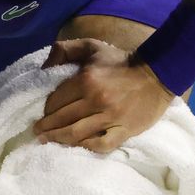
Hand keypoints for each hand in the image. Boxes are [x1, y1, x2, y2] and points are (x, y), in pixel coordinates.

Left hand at [34, 38, 173, 152]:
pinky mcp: (124, 130)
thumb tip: (44, 66)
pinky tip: (77, 147)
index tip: (42, 113)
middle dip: (46, 127)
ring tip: (48, 141)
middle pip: (63, 119)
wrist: (157, 73)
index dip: (46, 109)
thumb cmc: (121, 61)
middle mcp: (96, 100)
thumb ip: (66, 49)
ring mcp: (111, 117)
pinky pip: (101, 144)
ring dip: (58, 139)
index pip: (56, 101)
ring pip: (77, 134)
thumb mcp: (92, 47)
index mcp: (86, 80)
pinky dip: (86, 147)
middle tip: (37, 132)